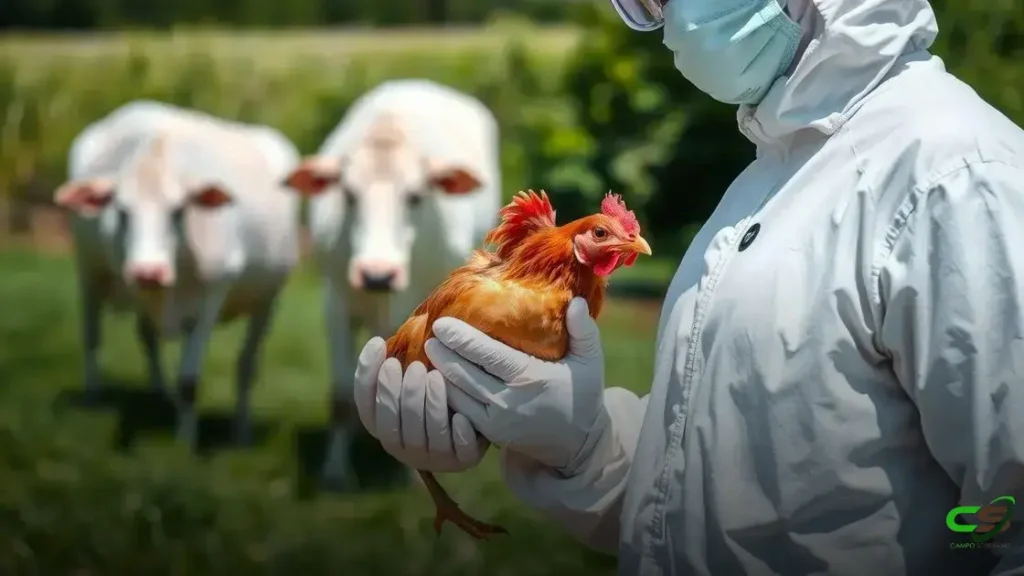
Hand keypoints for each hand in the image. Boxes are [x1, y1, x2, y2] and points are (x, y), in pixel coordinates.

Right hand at [353, 337, 488, 471]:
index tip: (379, 344)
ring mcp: (431, 456)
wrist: (476, 423)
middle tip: (414, 366)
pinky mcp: (461, 460)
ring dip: (429, 404)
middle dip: (399, 392)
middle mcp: (402, 446)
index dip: (368, 377)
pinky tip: (460, 416)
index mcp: (384, 426)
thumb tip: (378, 343)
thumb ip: (395, 368)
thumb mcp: (413, 382)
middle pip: (392, 421)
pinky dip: (457, 432)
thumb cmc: (436, 394)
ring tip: (436, 376)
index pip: (366, 406)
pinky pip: (457, 449)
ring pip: (423, 434)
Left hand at [424, 297, 606, 473]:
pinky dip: (445, 393)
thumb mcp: (590, 362)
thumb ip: (584, 331)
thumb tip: (574, 301)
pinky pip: (460, 411)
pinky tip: (436, 377)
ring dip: (439, 372)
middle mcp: (509, 401)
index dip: (462, 339)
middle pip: (465, 373)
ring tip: (429, 350)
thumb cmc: (582, 394)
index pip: (488, 356)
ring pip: (457, 394)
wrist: (577, 444)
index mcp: (531, 378)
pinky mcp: (489, 433)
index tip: (441, 323)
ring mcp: (496, 420)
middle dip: (443, 352)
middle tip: (430, 332)